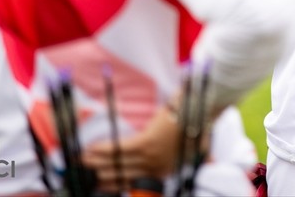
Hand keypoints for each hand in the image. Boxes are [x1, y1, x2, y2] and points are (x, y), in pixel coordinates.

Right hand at [82, 105, 197, 188]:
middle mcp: (156, 168)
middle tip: (83, 176)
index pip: (134, 181)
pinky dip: (103, 149)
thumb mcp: (203, 147)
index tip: (100, 184)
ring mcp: (151, 156)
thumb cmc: (201, 124)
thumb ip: (204, 158)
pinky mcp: (146, 143)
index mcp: (165, 170)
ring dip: (96, 162)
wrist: (202, 109)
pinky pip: (119, 149)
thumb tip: (214, 162)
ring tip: (81, 162)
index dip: (115, 183)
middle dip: (100, 176)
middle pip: (122, 175)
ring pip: (117, 163)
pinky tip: (90, 149)